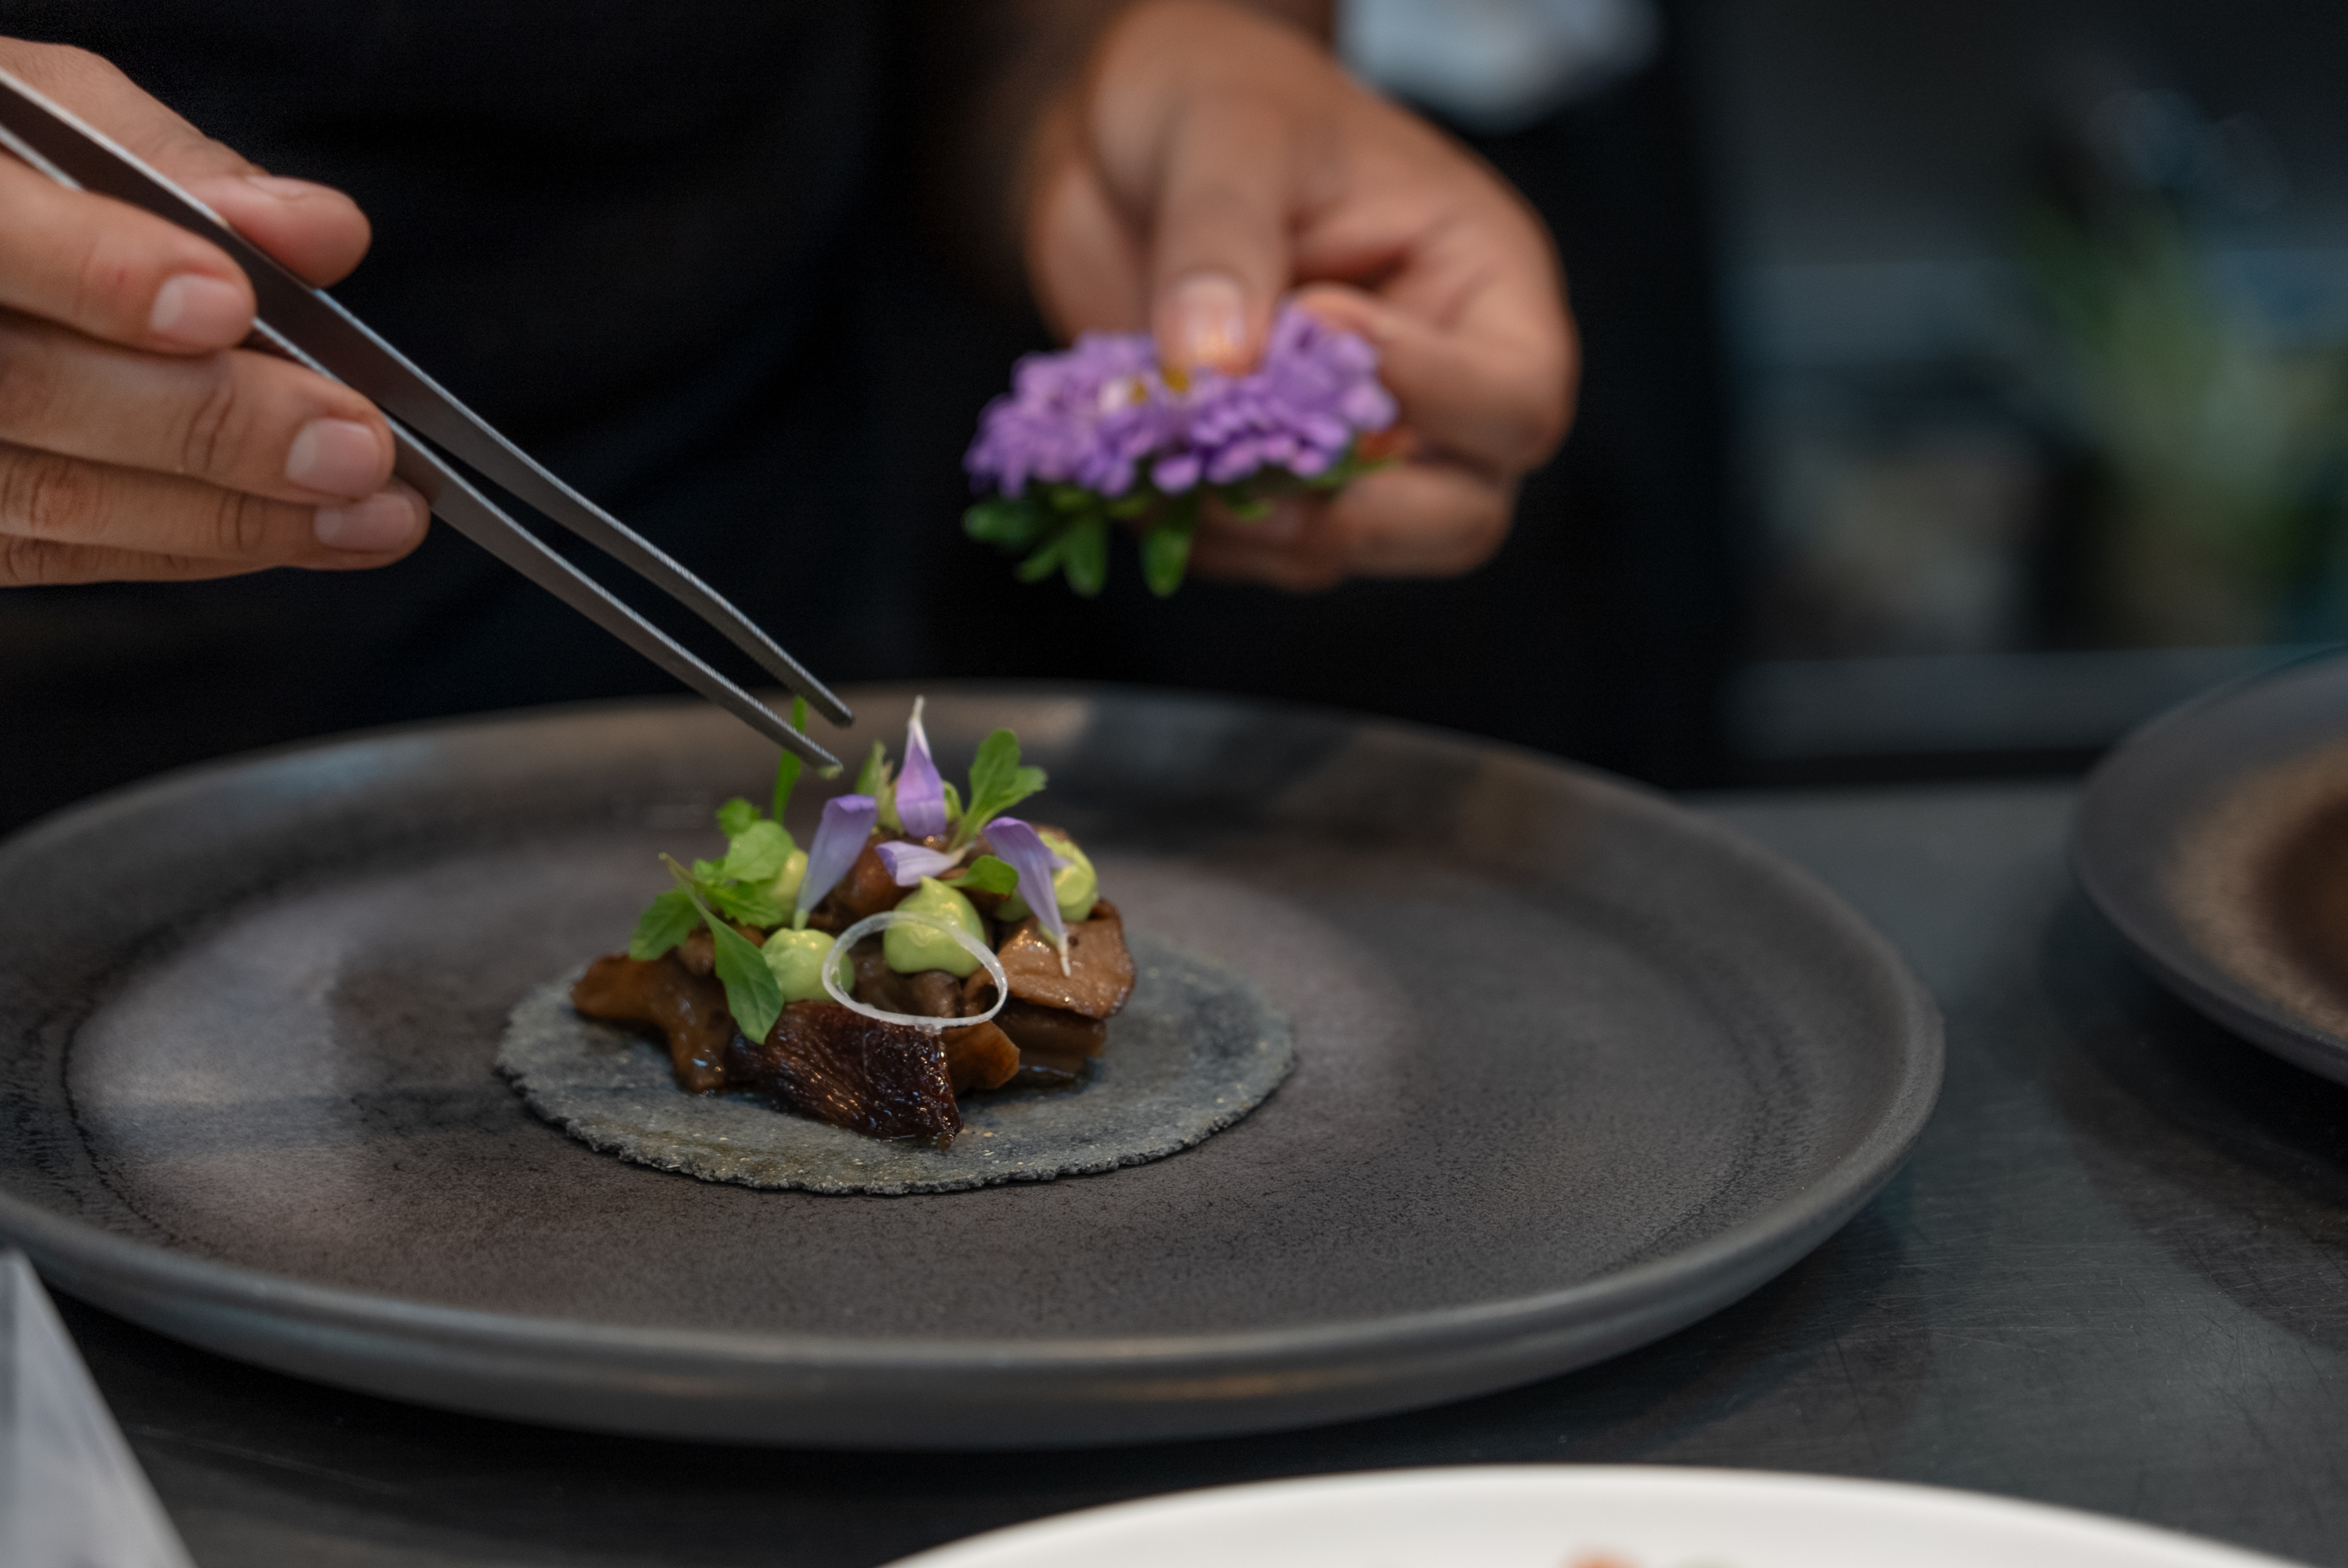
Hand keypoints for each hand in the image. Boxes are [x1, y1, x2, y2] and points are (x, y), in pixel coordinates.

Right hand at [0, 41, 423, 586]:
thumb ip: (169, 163)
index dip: (101, 275)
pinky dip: (195, 544)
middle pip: (26, 392)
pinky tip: (302, 532)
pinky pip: (61, 552)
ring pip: (55, 501)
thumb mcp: (44, 112)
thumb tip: (319, 231)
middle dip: (212, 425)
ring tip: (375, 515)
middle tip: (357, 447)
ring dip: (234, 516)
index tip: (229, 300)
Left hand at [1022, 0, 1575, 590]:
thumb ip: (1223, 240)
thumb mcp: (1224, 134)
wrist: (1118, 137)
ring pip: (1353, 551)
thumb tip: (1215, 364)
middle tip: (1247, 459)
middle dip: (1358, 513)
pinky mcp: (1270, 480)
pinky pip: (1255, 551)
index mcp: (1480, 285)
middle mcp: (1437, 386)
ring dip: (1254, 526)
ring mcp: (1353, 446)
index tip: (1310, 321)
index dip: (1430, 394)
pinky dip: (1193, 531)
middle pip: (1462, 515)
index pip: (1517, 397)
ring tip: (1161, 454)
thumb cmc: (1212, 98)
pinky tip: (1129, 473)